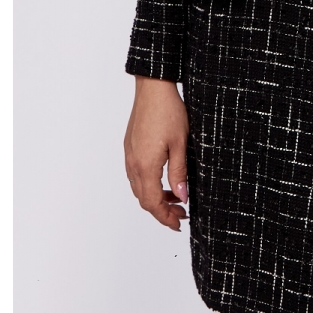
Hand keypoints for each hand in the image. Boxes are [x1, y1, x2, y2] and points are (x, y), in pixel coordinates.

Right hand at [123, 76, 189, 230]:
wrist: (153, 88)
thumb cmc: (169, 112)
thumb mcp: (181, 144)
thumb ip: (179, 173)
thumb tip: (182, 197)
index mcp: (146, 166)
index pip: (153, 203)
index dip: (165, 218)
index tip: (178, 224)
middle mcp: (133, 164)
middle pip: (144, 199)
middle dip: (162, 211)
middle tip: (181, 214)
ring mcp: (130, 155)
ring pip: (140, 188)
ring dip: (156, 198)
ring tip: (176, 198)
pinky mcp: (130, 148)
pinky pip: (137, 175)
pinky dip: (150, 185)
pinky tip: (164, 180)